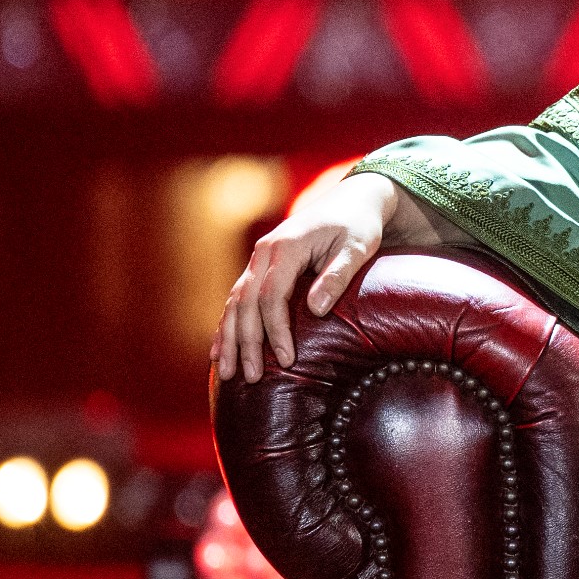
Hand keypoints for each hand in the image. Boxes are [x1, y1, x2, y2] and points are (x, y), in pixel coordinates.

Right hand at [216, 173, 399, 384]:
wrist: (352, 200)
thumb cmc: (358, 225)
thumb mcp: (358, 247)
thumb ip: (336, 276)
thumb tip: (317, 311)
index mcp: (286, 246)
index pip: (272, 296)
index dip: (276, 330)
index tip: (287, 360)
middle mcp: (264, 252)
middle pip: (245, 303)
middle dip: (246, 342)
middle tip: (250, 378)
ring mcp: (258, 259)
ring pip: (234, 302)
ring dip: (229, 339)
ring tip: (228, 374)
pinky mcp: (259, 267)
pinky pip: (236, 299)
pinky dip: (227, 325)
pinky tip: (220, 352)